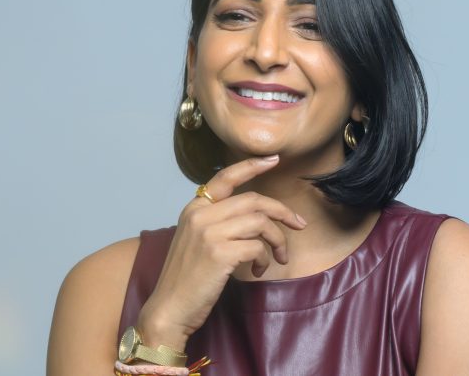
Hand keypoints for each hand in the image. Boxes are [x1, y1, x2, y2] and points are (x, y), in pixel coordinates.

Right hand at [136, 155, 306, 350]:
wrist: (169, 308)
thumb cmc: (187, 278)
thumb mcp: (196, 240)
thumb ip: (217, 221)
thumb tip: (257, 216)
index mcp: (194, 208)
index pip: (226, 177)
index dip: (252, 166)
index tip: (274, 160)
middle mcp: (200, 214)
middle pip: (253, 200)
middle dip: (282, 212)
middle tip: (299, 225)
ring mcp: (209, 232)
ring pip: (260, 222)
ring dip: (277, 240)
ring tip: (277, 258)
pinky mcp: (219, 252)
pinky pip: (257, 247)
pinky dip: (265, 259)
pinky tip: (257, 271)